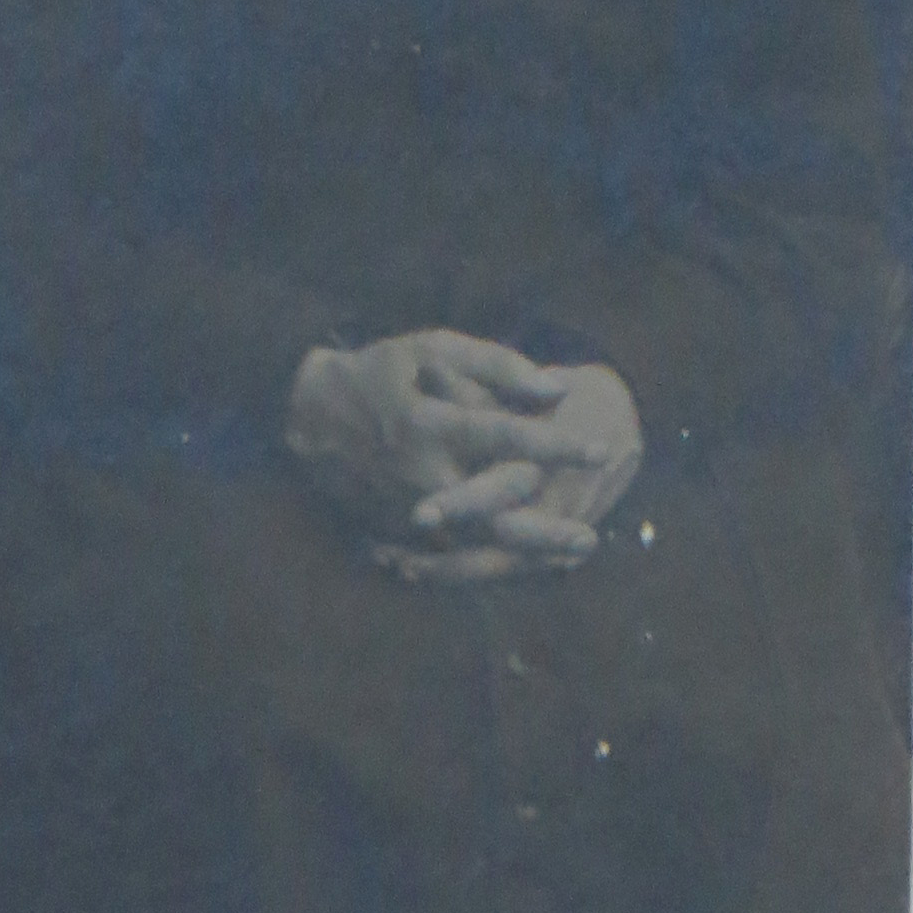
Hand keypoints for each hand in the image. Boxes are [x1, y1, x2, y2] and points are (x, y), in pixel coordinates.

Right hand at [286, 332, 637, 582]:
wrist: (310, 417)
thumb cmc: (381, 371)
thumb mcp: (431, 347)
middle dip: (545, 529)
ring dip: (527, 554)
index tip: (602, 448)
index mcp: (429, 423)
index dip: (553, 444)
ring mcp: (405, 508)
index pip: (502, 436)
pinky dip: (494, 562)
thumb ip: (496, 366)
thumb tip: (556, 391)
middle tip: (591, 536)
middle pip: (492, 513)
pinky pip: (451, 554)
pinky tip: (536, 564)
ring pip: (473, 543)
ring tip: (574, 554)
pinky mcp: (397, 529)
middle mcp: (419, 473)